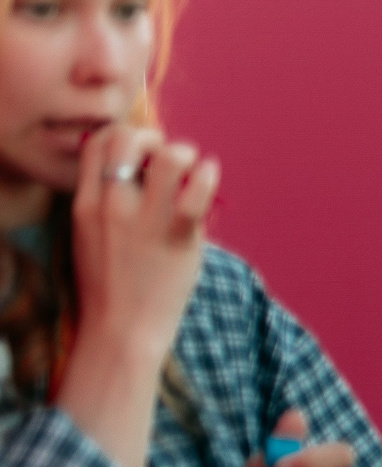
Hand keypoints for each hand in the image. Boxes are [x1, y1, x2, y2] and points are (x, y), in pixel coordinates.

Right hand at [70, 124, 217, 367]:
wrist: (122, 329)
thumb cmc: (111, 285)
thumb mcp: (90, 235)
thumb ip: (106, 201)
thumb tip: (137, 171)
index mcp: (86, 203)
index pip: (98, 142)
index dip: (124, 136)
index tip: (141, 153)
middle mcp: (112, 204)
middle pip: (129, 139)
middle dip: (154, 139)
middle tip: (168, 159)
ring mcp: (144, 220)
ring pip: (169, 156)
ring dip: (186, 155)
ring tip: (193, 171)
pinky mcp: (177, 236)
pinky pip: (197, 190)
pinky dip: (209, 174)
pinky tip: (210, 179)